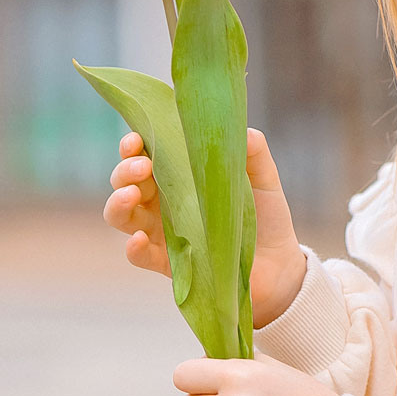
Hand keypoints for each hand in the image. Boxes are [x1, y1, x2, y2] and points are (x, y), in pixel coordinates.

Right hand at [104, 129, 308, 325]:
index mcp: (178, 176)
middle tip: (143, 167)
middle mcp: (163, 202)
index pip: (144, 154)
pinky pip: (139, 256)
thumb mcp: (264, 179)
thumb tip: (242, 131)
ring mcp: (162, 233)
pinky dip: (132, 248)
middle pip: (124, 182)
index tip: (136, 139)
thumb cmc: (266, 216)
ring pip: (121, 217)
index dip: (132, 144)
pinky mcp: (169, 263)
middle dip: (125, 171)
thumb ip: (254, 152)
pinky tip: (139, 240)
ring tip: (131, 196)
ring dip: (118, 203)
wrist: (279, 264)